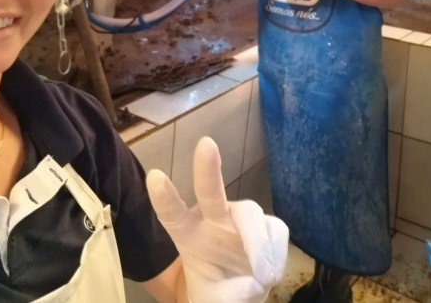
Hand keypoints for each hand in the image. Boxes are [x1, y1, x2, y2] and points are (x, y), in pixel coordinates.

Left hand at [146, 137, 288, 302]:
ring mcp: (241, 218)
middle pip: (210, 191)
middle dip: (207, 168)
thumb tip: (249, 286)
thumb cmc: (217, 292)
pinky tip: (270, 274)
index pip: (172, 215)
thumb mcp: (211, 302)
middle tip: (205, 144)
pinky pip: (275, 233)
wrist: (244, 292)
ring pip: (251, 216)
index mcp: (188, 235)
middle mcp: (213, 218)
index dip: (164, 198)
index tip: (155, 177)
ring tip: (264, 277)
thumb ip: (225, 298)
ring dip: (258, 247)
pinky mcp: (268, 224)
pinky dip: (275, 256)